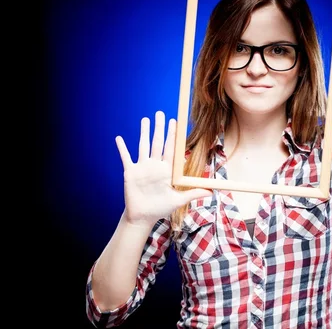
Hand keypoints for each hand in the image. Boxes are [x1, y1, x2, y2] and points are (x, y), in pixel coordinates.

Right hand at [115, 111, 211, 227]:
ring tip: (145, 119)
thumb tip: (211, 192)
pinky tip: (119, 138)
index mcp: (166, 170)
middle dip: (159, 128)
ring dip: (144, 132)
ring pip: (143, 146)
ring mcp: (142, 168)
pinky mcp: (130, 173)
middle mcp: (155, 166)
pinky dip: (122, 148)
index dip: (173, 136)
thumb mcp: (178, 200)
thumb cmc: (161, 208)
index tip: (175, 123)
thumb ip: (193, 193)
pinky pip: (126, 158)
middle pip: (158, 142)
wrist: (143, 217)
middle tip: (160, 113)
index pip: (171, 149)